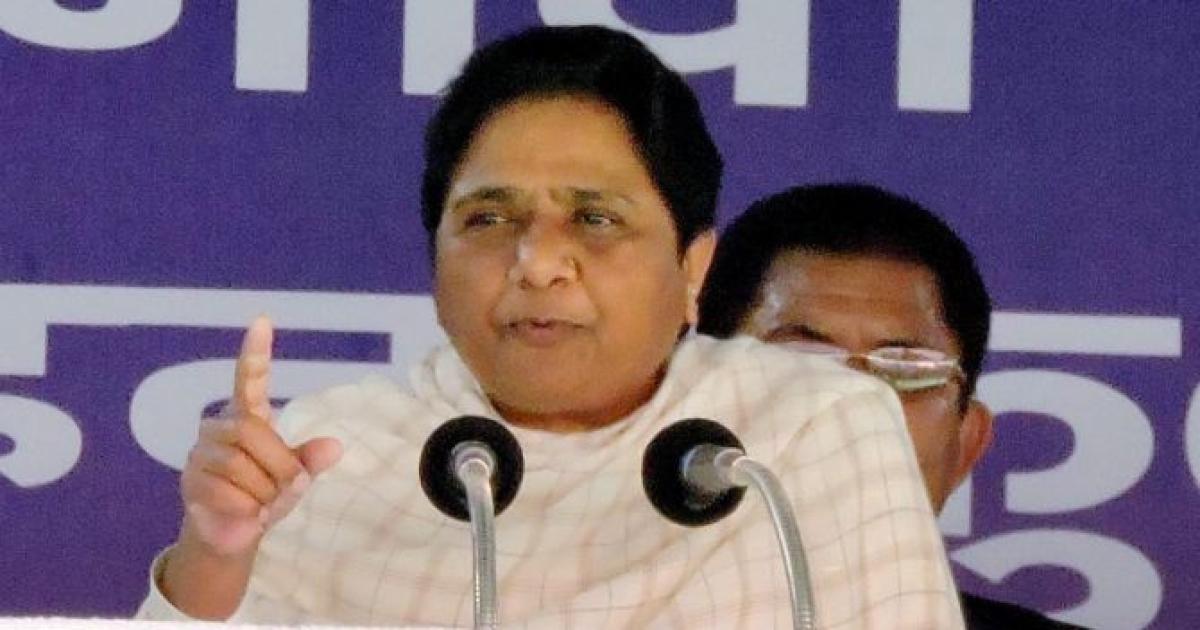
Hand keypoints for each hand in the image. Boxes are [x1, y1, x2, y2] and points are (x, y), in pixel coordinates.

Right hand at [178, 316, 342, 557]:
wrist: (235, 532)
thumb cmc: (266, 494)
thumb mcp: (295, 477)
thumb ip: (310, 460)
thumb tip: (334, 446)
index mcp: (248, 417)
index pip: (249, 379)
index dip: (255, 352)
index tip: (263, 321)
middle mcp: (219, 427)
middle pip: (253, 433)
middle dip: (280, 466)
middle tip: (288, 489)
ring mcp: (200, 453)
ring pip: (240, 465)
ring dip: (264, 491)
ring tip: (265, 503)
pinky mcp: (190, 481)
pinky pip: (226, 492)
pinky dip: (247, 509)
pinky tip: (248, 514)